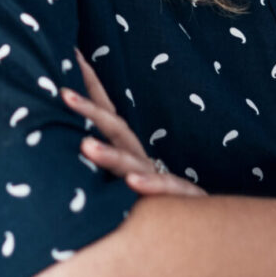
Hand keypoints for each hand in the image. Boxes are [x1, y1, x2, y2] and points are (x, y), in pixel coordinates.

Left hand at [62, 51, 205, 196]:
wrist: (211, 220)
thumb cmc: (160, 198)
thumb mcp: (127, 178)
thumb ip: (104, 163)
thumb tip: (69, 146)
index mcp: (128, 150)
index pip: (107, 114)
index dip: (90, 87)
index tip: (73, 57)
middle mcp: (141, 158)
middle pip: (115, 129)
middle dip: (91, 110)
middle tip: (64, 93)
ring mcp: (158, 176)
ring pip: (131, 162)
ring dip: (109, 154)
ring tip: (85, 145)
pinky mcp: (179, 197)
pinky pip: (163, 189)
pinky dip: (150, 184)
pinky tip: (131, 182)